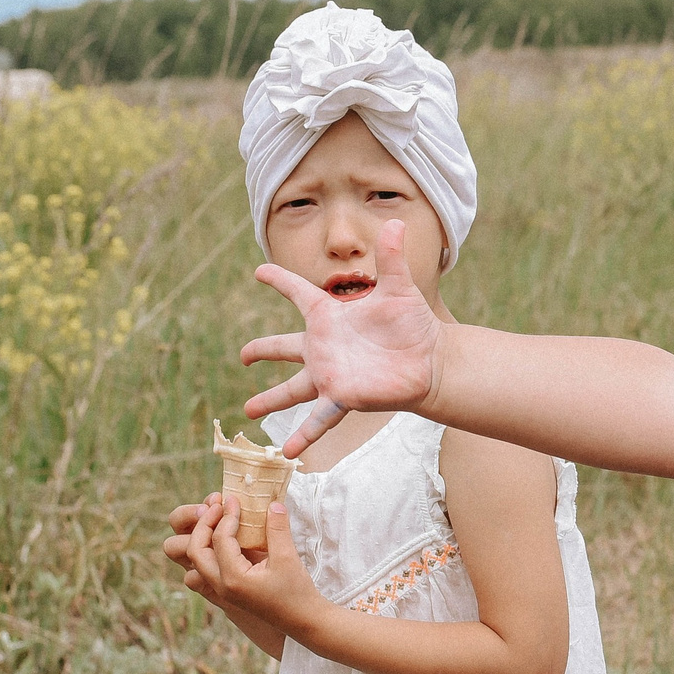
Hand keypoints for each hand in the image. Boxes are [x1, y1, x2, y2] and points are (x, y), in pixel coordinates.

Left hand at [167, 496, 326, 632]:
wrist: (303, 620)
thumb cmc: (297, 592)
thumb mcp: (288, 558)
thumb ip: (277, 529)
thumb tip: (273, 503)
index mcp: (233, 579)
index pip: (219, 539)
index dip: (227, 515)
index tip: (235, 500)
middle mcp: (222, 586)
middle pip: (195, 550)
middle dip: (204, 524)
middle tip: (219, 506)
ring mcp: (222, 590)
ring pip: (197, 560)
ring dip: (203, 537)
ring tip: (217, 519)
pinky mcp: (227, 589)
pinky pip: (206, 567)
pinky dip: (209, 549)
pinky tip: (226, 536)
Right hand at [241, 218, 443, 457]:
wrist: (431, 361)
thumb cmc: (414, 325)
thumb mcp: (401, 288)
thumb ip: (391, 256)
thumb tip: (393, 221)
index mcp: (331, 316)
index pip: (297, 293)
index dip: (278, 281)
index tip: (260, 271)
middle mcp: (324, 346)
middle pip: (284, 347)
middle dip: (262, 350)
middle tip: (243, 355)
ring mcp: (330, 373)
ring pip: (292, 389)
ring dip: (270, 400)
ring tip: (247, 411)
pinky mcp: (342, 396)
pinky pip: (319, 418)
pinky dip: (304, 434)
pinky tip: (288, 453)